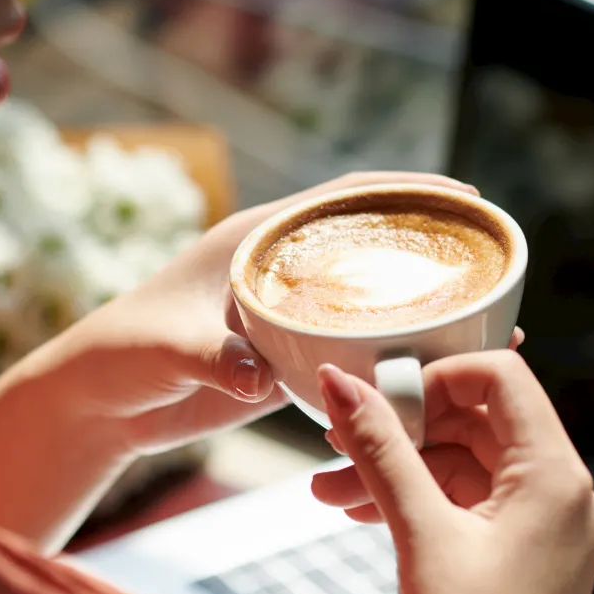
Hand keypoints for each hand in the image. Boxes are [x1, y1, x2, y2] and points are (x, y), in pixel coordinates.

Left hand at [32, 171, 481, 455]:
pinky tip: (433, 368)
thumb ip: (213, 356)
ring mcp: (288, 314)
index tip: (464, 197)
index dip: (406, 191)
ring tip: (484, 317)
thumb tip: (260, 378)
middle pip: (370, 242)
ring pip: (368, 296)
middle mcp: (279, 268)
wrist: (100, 401)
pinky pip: (353, 346)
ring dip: (420, 302)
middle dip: (431, 245)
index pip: (343, 198)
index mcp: (255, 239)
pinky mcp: (287, 358)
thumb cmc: (121, 354)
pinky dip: (392, 351)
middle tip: (494, 259)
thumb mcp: (165, 346)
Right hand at [311, 351, 593, 593]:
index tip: (383, 395)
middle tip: (341, 440)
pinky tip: (362, 509)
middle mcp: (562, 493)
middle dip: (403, 429)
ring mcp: (545, 524)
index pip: (502, 377)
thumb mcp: (420, 537)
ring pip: (464, 464)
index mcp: (556, 477)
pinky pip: (467, 502)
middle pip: (477, 420)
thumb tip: (344, 386)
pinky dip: (417, 500)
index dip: (437, 376)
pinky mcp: (524, 551)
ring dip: (398, 469)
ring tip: (333, 488)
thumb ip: (381, 451)